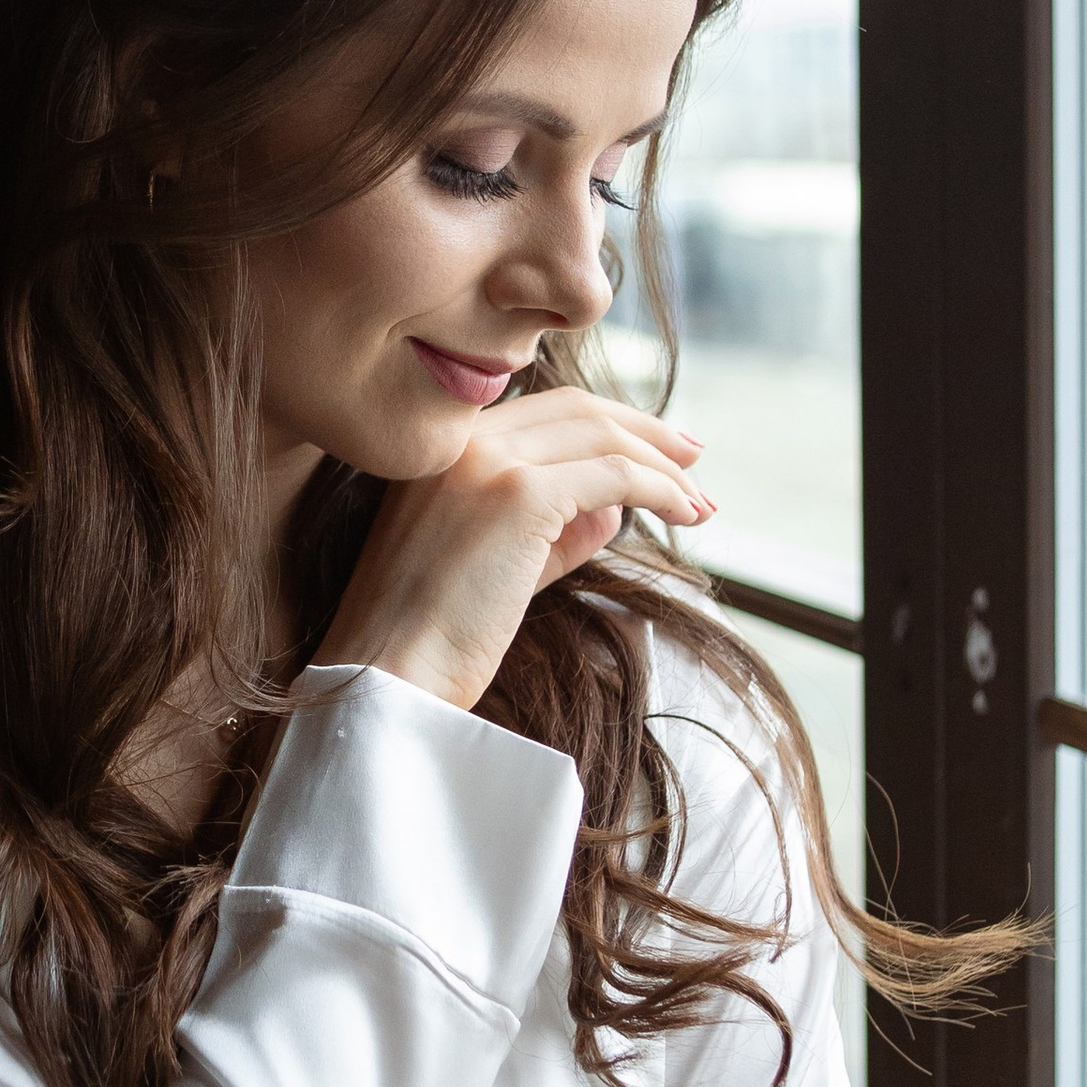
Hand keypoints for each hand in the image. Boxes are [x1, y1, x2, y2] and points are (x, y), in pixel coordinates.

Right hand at [318, 384, 711, 713]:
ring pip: (603, 438)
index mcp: (442, 449)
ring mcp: (486, 462)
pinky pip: (613, 476)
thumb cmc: (431, 638)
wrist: (387, 675)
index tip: (657, 451)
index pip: (545, 411)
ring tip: (700, 502)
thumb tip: (617, 508)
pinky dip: (660, 490)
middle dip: (648, 433)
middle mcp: (460, 441)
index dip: (610, 424)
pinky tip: (685, 513)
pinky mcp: (516, 495)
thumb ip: (555, 530)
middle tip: (695, 460)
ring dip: (664, 467)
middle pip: (580, 411)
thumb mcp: (500, 566)